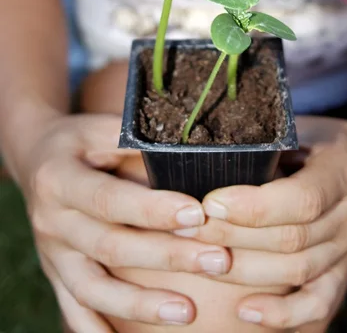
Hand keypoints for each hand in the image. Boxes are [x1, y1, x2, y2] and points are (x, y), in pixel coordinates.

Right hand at [24, 113, 230, 331]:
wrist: (36, 159)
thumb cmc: (78, 141)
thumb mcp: (99, 128)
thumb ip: (134, 142)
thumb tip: (189, 153)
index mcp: (60, 179)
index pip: (109, 200)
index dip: (152, 210)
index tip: (197, 214)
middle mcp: (51, 221)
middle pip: (110, 247)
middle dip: (166, 256)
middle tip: (217, 260)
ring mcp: (52, 253)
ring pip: (93, 288)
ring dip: (140, 305)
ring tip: (188, 312)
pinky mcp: (55, 273)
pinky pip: (74, 309)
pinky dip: (97, 331)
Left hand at [181, 116, 346, 328]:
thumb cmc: (325, 142)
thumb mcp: (302, 129)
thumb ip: (267, 145)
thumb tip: (209, 155)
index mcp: (343, 171)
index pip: (301, 200)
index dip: (252, 207)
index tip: (210, 204)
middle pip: (292, 240)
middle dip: (233, 236)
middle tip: (188, 229)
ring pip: (298, 272)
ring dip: (244, 270)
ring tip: (199, 259)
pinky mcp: (343, 271)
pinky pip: (319, 303)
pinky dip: (283, 314)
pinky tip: (245, 311)